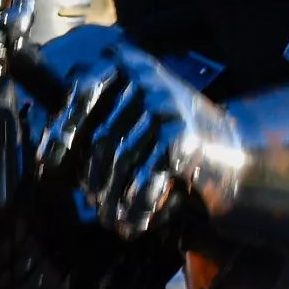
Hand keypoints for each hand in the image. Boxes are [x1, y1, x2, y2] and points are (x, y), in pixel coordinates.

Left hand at [40, 43, 241, 236]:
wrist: (239, 159)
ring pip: (121, 161)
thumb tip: (50, 157)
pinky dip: (137, 206)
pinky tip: (134, 223)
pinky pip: (145, 177)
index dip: (63, 130)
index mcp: (131, 65)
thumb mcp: (137, 118)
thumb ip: (99, 123)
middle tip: (94, 205)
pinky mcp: (181, 136)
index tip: (49, 164)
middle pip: (102, 137)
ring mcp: (165, 105)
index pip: (84, 90)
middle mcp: (147, 78)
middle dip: (94, 179)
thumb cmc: (178, 142)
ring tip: (112, 221)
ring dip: (113, 199)